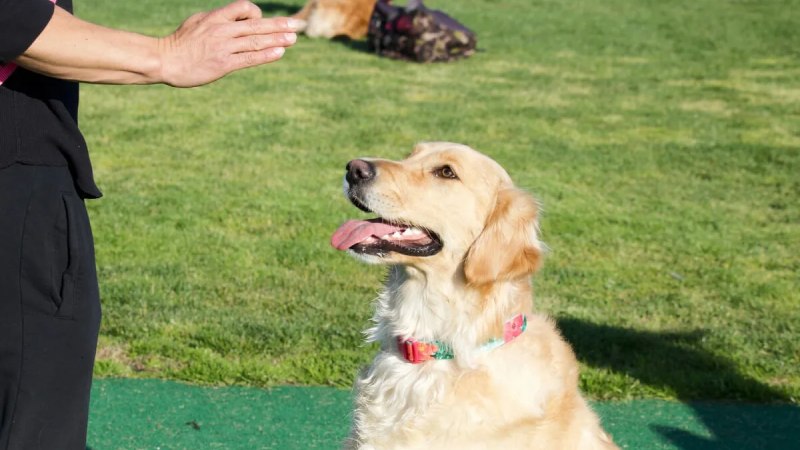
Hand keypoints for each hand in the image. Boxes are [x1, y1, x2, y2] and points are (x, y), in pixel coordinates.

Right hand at [158, 0, 303, 86]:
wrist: (164, 60)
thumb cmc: (179, 43)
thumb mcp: (197, 22)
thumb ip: (217, 20)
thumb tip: (233, 19)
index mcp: (215, 17)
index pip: (244, 8)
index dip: (257, 13)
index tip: (263, 22)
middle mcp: (222, 30)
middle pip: (256, 24)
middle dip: (279, 25)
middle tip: (297, 25)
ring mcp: (223, 47)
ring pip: (256, 40)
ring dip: (277, 39)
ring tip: (294, 38)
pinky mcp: (223, 64)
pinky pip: (249, 58)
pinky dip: (266, 55)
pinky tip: (280, 53)